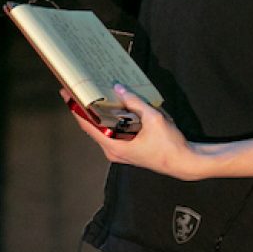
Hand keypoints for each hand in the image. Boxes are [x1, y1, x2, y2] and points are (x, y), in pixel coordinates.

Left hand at [63, 84, 200, 179]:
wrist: (186, 163)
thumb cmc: (170, 146)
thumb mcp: (154, 119)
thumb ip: (135, 103)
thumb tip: (119, 88)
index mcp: (115, 146)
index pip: (87, 126)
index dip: (75, 109)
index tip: (66, 94)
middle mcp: (113, 151)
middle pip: (93, 127)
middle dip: (85, 108)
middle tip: (79, 90)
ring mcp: (120, 152)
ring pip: (103, 130)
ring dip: (98, 114)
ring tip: (93, 96)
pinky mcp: (128, 150)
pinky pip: (113, 133)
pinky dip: (111, 120)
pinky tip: (113, 108)